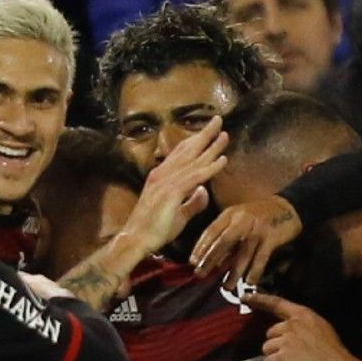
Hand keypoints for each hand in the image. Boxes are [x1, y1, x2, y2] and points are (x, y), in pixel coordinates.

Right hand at [118, 118, 227, 255]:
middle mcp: (163, 174)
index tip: (208, 132)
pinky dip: (210, 167)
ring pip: (193, 161)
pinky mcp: (172, 192)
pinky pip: (195, 177)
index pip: (181, 154)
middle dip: (204, 135)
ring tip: (225, 135)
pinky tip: (223, 160)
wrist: (137, 239)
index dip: (195, 142)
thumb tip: (204, 191)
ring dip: (211, 147)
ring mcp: (166, 182)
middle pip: (187, 150)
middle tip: (218, 120)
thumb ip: (192, 202)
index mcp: (162, 177)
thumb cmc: (154, 229)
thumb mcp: (179, 214)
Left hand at [190, 196, 301, 284]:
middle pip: (223, 242)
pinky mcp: (272, 237)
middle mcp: (242, 220)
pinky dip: (255, 271)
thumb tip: (211, 259)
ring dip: (233, 272)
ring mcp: (257, 229)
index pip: (211, 230)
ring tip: (226, 286)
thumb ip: (225, 234)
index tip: (192, 262)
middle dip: (210, 260)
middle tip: (201, 274)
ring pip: (242, 254)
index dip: (200, 247)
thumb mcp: (238, 218)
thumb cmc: (258, 216)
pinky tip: (249, 282)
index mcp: (230, 214)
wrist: (287, 208)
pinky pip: (261, 258)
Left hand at [249, 292, 357, 360]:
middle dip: (277, 346)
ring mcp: (285, 340)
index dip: (259, 299)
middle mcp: (291, 324)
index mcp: (303, 315)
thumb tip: (288, 336)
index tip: (245, 297)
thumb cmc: (335, 354)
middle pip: (270, 334)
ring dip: (276, 360)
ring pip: (267, 350)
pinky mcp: (280, 358)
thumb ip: (303, 327)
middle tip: (294, 358)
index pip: (277, 303)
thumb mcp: (322, 330)